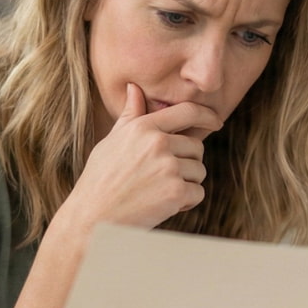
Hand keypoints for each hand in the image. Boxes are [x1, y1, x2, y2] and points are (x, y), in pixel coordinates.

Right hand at [61, 83, 222, 230]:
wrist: (92, 219)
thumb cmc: (99, 180)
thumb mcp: (111, 141)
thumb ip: (130, 115)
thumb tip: (134, 88)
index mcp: (143, 127)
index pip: (187, 112)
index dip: (207, 115)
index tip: (215, 121)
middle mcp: (158, 143)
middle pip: (196, 147)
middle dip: (187, 163)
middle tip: (164, 178)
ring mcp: (168, 167)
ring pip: (199, 171)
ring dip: (186, 184)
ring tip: (159, 192)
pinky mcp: (175, 192)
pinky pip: (198, 193)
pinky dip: (186, 202)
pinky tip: (163, 206)